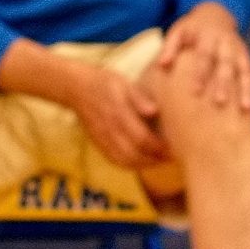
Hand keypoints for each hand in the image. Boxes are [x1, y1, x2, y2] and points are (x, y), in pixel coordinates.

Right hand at [35, 47, 169, 170]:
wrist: (76, 88)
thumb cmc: (105, 83)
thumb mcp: (124, 83)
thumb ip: (139, 98)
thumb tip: (154, 111)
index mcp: (118, 114)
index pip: (141, 138)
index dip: (159, 147)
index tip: (173, 148)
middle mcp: (110, 130)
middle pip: (134, 154)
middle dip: (154, 160)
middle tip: (170, 158)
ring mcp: (102, 138)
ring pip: (124, 161)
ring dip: (143, 165)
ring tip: (159, 162)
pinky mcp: (98, 143)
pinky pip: (114, 160)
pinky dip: (129, 165)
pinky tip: (141, 162)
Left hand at [153, 1, 249, 115]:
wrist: (215, 16)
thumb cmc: (192, 30)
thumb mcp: (178, 31)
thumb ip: (170, 47)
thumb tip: (162, 64)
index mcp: (209, 36)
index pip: (205, 55)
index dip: (201, 72)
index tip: (195, 91)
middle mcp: (227, 44)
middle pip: (227, 64)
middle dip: (225, 83)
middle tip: (221, 102)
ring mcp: (240, 52)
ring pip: (246, 71)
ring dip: (248, 90)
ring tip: (247, 109)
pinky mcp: (248, 60)